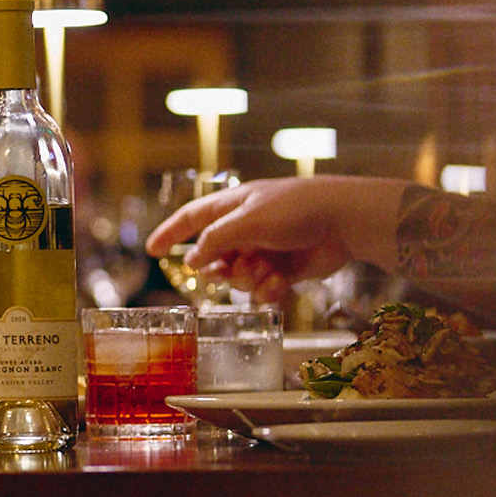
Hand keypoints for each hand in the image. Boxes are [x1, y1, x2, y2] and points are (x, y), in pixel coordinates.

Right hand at [146, 177, 396, 307]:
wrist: (344, 222)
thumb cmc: (296, 210)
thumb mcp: (247, 221)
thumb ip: (215, 241)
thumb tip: (192, 260)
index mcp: (234, 206)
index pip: (192, 219)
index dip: (170, 233)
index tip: (151, 249)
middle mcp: (247, 228)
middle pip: (214, 257)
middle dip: (219, 269)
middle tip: (227, 271)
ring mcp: (266, 249)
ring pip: (238, 277)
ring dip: (249, 279)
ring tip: (267, 270)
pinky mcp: (285, 269)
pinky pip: (263, 288)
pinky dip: (269, 289)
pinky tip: (282, 281)